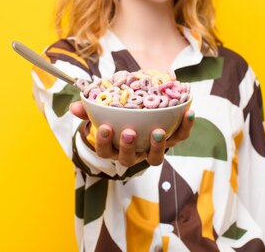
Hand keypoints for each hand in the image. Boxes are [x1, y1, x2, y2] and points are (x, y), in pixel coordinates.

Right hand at [69, 101, 194, 166]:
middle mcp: (133, 153)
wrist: (141, 114)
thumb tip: (75, 106)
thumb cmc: (118, 116)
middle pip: (129, 158)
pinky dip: (185, 126)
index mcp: (114, 148)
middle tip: (129, 132)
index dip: (105, 142)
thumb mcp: (102, 112)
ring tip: (158, 130)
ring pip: (155, 157)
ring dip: (157, 146)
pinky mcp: (171, 141)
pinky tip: (188, 112)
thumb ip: (88, 109)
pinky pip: (179, 137)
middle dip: (129, 146)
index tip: (105, 128)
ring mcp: (152, 149)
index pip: (106, 151)